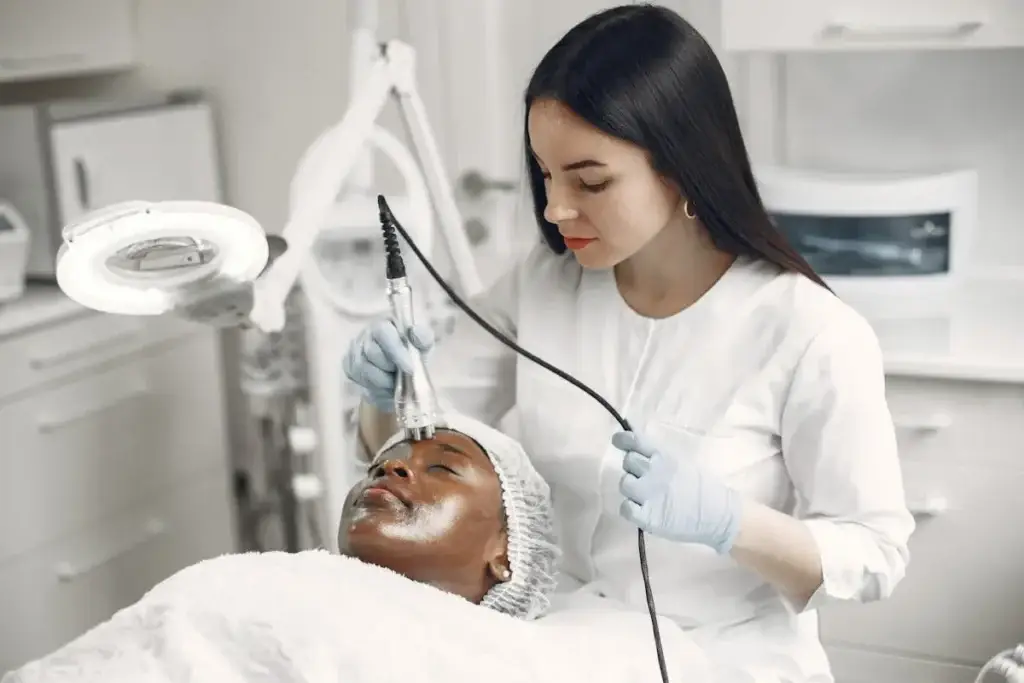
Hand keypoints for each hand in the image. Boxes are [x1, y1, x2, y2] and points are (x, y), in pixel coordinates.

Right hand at [342, 319, 434, 411]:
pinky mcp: (348, 366)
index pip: (383, 333)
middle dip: (390, 369)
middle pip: (371, 353)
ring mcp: (354, 350)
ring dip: (382, 381)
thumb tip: (414, 333)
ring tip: (395, 383)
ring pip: (363, 369)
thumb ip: (423, 337)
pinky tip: (384, 386)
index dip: (396, 352)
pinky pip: (356, 379)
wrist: (403, 373)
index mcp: (384, 324)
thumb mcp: (424, 345)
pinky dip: (373, 387)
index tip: (410, 369)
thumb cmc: (413, 354)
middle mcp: (365, 334)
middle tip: (403, 376)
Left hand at [614, 431, 742, 553]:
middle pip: (627, 462)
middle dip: (632, 468)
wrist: (719, 515)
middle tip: (644, 477)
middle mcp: (652, 473)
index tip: (618, 441)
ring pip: (624, 484)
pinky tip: (641, 510)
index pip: (634, 441)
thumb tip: (639, 443)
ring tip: (645, 496)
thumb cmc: (704, 488)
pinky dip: (630, 508)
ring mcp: (648, 495)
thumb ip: (660, 455)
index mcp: (664, 457)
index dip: (623, 439)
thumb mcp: (682, 462)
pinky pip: (625, 508)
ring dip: (631, 488)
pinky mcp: (648, 518)